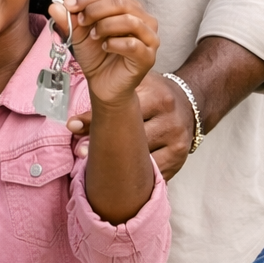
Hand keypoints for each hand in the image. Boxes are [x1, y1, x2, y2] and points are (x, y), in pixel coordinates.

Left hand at [51, 0, 158, 108]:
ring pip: (130, 20)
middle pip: (120, 3)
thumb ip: (68, 19)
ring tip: (93, 36)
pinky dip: (115, 43)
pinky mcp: (148, 57)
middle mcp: (143, 19)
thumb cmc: (96, 55)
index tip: (68, 5)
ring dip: (106, 25)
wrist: (103, 84)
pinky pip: (133, 44)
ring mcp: (149, 38)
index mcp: (128, 7)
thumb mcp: (78, 34)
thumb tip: (54, 5)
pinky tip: (105, 47)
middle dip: (95, 10)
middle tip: (80, 21)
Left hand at [68, 69, 195, 179]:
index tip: (73, 126)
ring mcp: (176, 139)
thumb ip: (109, 98)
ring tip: (97, 165)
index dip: (96, 118)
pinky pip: (154, 171)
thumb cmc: (155, 93)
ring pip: (141, 156)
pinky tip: (121, 177)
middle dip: (104, 144)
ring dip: (119, 163)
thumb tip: (73, 123)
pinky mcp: (179, 157)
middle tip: (79, 152)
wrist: (190, 103)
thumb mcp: (137, 85)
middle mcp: (168, 116)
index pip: (122, 108)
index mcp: (156, 94)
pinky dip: (137, 174)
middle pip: (131, 135)